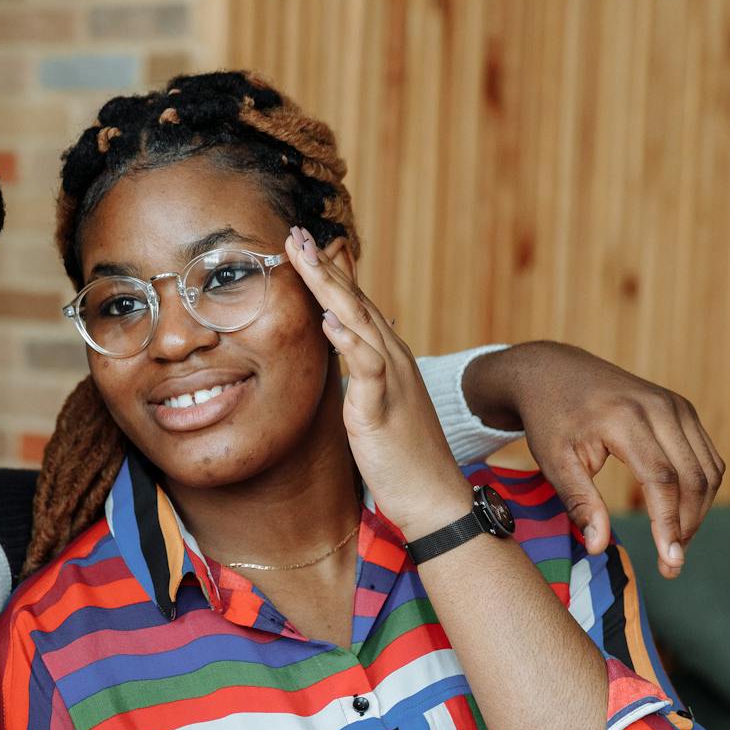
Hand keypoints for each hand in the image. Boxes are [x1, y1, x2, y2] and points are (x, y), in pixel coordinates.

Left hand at [284, 226, 471, 539]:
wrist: (434, 496)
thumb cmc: (403, 457)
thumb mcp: (377, 406)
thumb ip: (362, 377)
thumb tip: (341, 359)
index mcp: (388, 357)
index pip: (356, 304)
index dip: (331, 273)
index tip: (304, 245)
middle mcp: (393, 358)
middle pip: (353, 301)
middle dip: (323, 265)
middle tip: (294, 233)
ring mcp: (391, 380)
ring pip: (358, 321)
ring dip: (329, 286)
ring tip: (303, 256)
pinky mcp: (383, 408)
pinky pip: (367, 368)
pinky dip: (348, 341)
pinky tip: (329, 321)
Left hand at [464, 343, 725, 578]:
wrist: (554, 371)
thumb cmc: (550, 419)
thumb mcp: (554, 462)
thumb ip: (580, 503)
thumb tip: (598, 548)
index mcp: (624, 418)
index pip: (662, 480)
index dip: (669, 524)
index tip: (669, 561)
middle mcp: (659, 407)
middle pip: (693, 477)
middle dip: (688, 525)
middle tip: (671, 564)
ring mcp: (676, 405)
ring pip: (708, 469)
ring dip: (699, 511)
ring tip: (675, 544)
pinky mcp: (683, 409)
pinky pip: (706, 456)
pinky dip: (700, 490)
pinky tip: (681, 516)